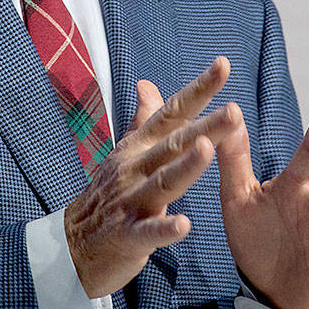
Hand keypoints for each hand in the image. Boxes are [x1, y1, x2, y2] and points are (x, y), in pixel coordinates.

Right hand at [64, 57, 241, 297]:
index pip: (172, 112)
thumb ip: (143, 120)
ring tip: (207, 150)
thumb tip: (147, 83)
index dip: (198, 90)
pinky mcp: (128, 236)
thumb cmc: (108, 193)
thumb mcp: (125, 152)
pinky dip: (165, 228)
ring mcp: (130, 201)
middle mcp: (135, 168)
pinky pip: (148, 232)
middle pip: (175, 144)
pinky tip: (184, 225)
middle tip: (234, 111)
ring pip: (163, 182)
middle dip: (205, 127)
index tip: (223, 65)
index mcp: (139, 147)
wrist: (73, 242)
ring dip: (185, 167)